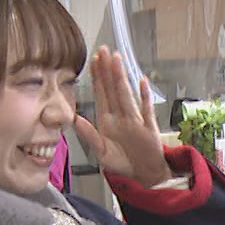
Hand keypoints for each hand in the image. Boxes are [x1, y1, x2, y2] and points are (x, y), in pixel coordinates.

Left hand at [74, 47, 172, 185]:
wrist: (144, 175)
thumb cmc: (122, 162)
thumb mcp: (101, 152)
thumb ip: (89, 135)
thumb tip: (75, 118)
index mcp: (107, 120)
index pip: (101, 93)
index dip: (97, 77)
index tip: (94, 60)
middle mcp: (120, 115)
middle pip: (112, 88)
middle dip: (108, 69)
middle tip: (103, 50)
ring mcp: (135, 119)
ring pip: (126, 95)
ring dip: (122, 78)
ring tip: (117, 60)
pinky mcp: (148, 127)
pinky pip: (146, 110)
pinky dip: (144, 97)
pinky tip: (142, 83)